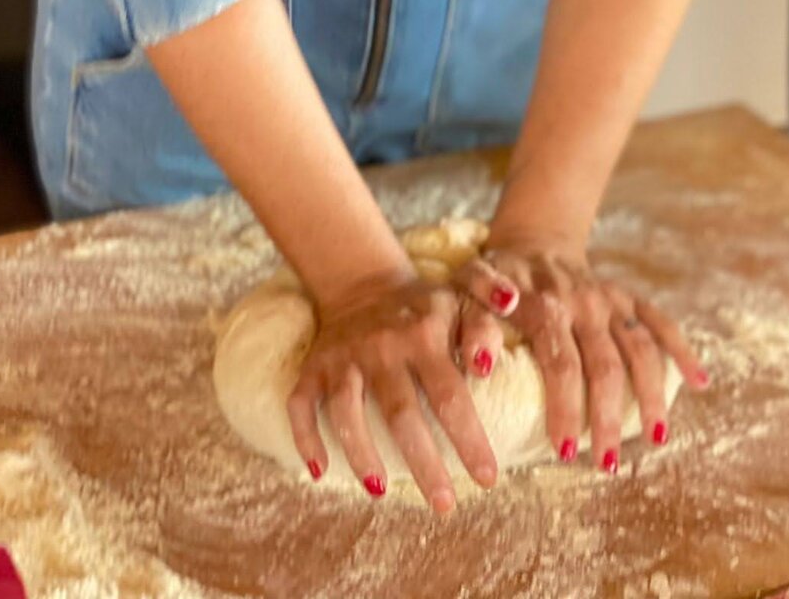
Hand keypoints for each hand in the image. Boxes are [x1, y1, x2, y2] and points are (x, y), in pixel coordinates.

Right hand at [286, 260, 520, 512]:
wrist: (365, 282)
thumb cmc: (425, 307)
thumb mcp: (462, 301)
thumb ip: (485, 328)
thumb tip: (487, 367)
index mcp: (423, 334)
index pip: (449, 394)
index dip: (468, 438)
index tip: (487, 479)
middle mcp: (382, 347)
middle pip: (401, 412)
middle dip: (423, 462)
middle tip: (445, 506)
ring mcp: (343, 358)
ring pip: (346, 410)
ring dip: (361, 453)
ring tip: (380, 492)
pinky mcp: (314, 367)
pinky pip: (301, 404)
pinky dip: (306, 437)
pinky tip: (320, 471)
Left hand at [456, 237, 707, 472]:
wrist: (531, 243)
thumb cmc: (495, 281)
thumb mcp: (471, 294)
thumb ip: (474, 325)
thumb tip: (482, 364)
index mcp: (544, 303)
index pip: (559, 360)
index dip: (564, 404)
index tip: (565, 449)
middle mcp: (583, 301)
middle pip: (605, 365)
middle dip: (608, 417)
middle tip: (607, 464)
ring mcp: (610, 300)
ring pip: (640, 349)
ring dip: (651, 395)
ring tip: (655, 439)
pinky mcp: (628, 297)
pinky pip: (661, 321)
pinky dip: (682, 349)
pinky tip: (700, 382)